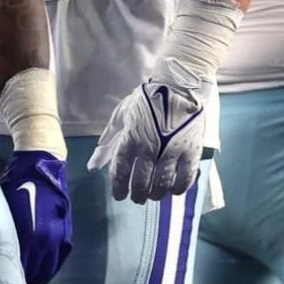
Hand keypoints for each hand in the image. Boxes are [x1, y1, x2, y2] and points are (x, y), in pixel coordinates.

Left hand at [0, 150, 71, 283]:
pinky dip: (52, 267)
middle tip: (14, 281)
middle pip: (35, 273)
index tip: (3, 277)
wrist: (41, 163)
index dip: (11, 274)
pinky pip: (60, 259)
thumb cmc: (16, 182)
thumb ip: (4, 233)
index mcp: (28, 235)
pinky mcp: (67, 232)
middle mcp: (46, 239)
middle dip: (25, 279)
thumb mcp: (3, 208)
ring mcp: (59, 236)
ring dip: (39, 276)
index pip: (19, 268)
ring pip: (49, 269)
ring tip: (28, 279)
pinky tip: (43, 269)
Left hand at [87, 79, 206, 202]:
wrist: (178, 85)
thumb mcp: (122, 115)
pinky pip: (185, 178)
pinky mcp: (191, 151)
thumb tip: (93, 165)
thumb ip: (109, 141)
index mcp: (131, 138)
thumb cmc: (147, 100)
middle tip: (138, 198)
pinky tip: (174, 190)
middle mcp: (150, 148)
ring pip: (162, 184)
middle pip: (142, 182)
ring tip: (154, 195)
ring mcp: (172, 150)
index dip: (119, 187)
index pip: (121, 171)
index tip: (119, 195)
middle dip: (138, 194)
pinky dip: (179, 188)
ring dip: (156, 194)